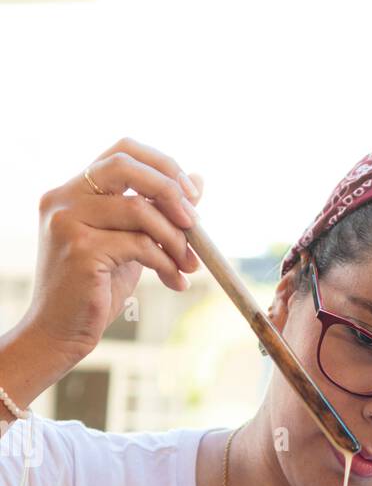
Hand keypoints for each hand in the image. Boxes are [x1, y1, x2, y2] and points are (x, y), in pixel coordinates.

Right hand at [23, 136, 203, 374]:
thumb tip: (198, 180)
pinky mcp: (80, 250)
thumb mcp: (130, 244)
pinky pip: (139, 244)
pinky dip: (165, 261)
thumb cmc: (94, 290)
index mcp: (73, 191)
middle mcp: (63, 198)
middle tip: (195, 223)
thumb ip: (156, 212)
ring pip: (139, 209)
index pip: (122, 151)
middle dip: (170, 190)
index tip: (192, 193)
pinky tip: (174, 280)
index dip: (162, 166)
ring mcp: (68, 221)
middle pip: (126, 165)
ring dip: (175, 238)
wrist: (60, 334)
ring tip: (189, 265)